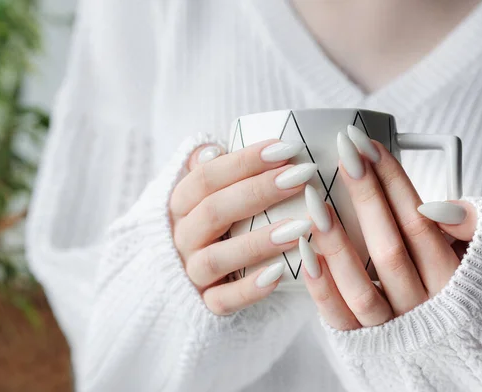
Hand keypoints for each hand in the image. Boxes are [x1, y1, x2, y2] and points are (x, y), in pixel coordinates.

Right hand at [170, 140, 316, 314]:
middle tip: (302, 177)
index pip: (205, 177)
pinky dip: (249, 289)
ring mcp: (190, 272)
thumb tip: (213, 149)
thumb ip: (206, 170)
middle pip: (213, 211)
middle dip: (259, 191)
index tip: (287, 148)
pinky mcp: (204, 304)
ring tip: (300, 227)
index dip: (244, 161)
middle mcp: (181, 237)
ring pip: (215, 258)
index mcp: (179, 204)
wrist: (182, 276)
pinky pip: (222, 301)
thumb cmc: (208, 224)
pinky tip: (279, 274)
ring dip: (258, 241)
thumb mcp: (201, 194)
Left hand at [300, 126, 476, 329]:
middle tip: (343, 156)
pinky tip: (305, 250)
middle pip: (389, 246)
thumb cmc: (465, 295)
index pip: (419, 221)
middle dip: (364, 196)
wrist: (462, 356)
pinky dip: (321, 286)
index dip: (392, 180)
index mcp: (454, 281)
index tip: (367, 147)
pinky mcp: (366, 344)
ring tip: (314, 200)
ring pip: (361, 286)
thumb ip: (470, 229)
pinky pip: (340, 318)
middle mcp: (424, 306)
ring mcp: (394, 327)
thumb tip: (437, 206)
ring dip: (335, 241)